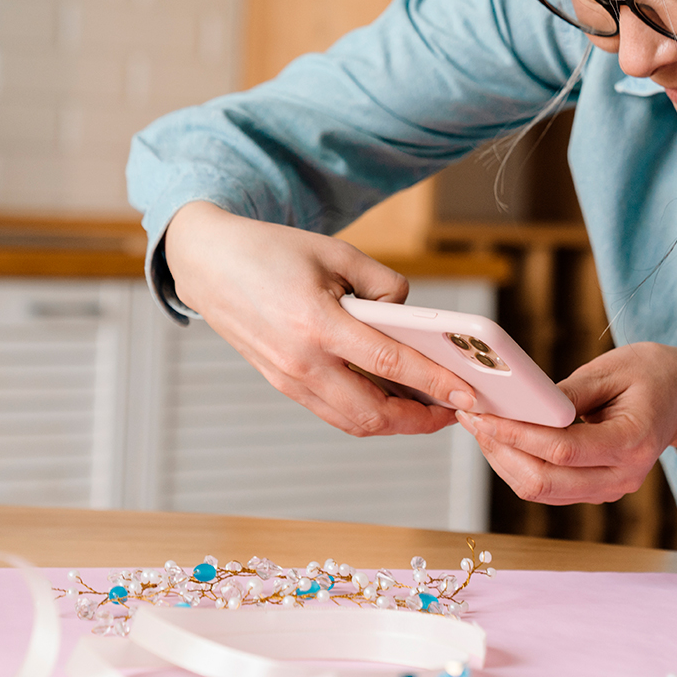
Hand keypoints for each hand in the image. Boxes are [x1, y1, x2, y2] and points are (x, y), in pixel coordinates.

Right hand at [164, 201, 478, 436]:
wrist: (209, 263)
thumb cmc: (270, 252)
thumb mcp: (335, 252)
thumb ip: (382, 284)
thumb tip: (410, 318)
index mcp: (316, 323)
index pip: (389, 363)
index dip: (435, 382)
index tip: (467, 393)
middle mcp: (300, 361)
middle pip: (373, 413)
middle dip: (421, 421)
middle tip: (454, 411)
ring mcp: (288, 378)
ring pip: (352, 422)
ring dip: (395, 424)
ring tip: (429, 410)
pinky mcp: (282, 383)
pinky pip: (332, 412)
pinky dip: (366, 414)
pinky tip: (390, 400)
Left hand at [458, 342, 676, 503]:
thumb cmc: (652, 374)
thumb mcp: (613, 369)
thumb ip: (568, 392)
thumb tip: (521, 405)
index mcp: (633, 442)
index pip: (563, 450)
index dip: (518, 434)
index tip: (485, 413)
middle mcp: (623, 476)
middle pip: (546, 481)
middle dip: (501, 450)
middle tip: (472, 417)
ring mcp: (609, 489)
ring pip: (541, 490)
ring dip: (503, 461)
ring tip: (478, 424)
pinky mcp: (595, 489)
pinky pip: (548, 488)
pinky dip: (517, 466)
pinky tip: (499, 438)